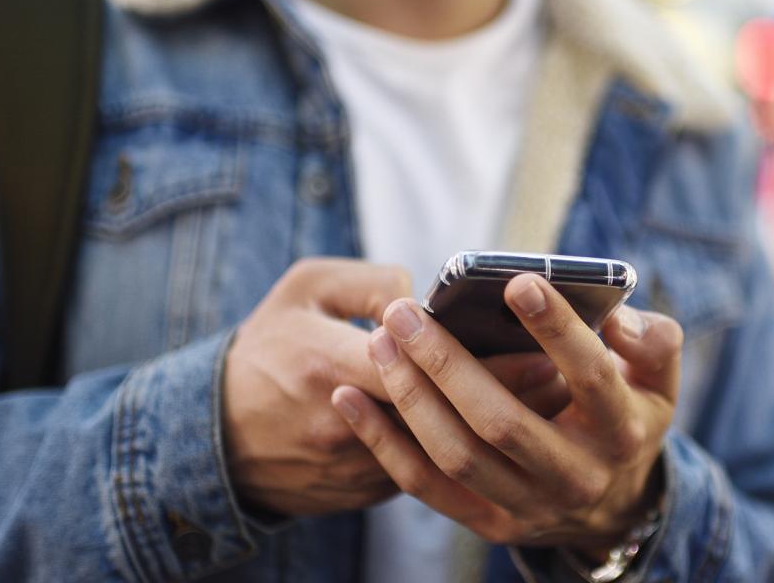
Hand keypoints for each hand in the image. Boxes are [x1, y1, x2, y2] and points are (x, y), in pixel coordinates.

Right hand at [223, 260, 568, 516]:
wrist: (213, 437)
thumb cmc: (265, 349)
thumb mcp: (301, 291)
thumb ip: (367, 280)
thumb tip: (426, 293)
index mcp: (329, 364)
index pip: (421, 366)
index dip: (481, 361)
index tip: (535, 348)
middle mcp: (345, 424)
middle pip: (445, 414)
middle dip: (507, 396)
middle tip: (560, 374)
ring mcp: (354, 468)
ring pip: (443, 451)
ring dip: (494, 429)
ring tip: (545, 401)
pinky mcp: (363, 494)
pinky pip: (426, 472)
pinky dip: (466, 451)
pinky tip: (501, 430)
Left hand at [331, 274, 681, 549]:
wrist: (613, 506)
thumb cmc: (626, 414)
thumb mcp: (659, 379)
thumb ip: (653, 339)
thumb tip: (616, 317)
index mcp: (622, 429)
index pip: (590, 377)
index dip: (555, 330)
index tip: (516, 282)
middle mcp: (577, 475)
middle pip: (501, 421)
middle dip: (447, 363)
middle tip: (405, 312)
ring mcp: (530, 505)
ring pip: (457, 454)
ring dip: (409, 397)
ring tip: (379, 342)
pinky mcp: (490, 522)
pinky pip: (425, 485)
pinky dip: (382, 442)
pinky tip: (350, 397)